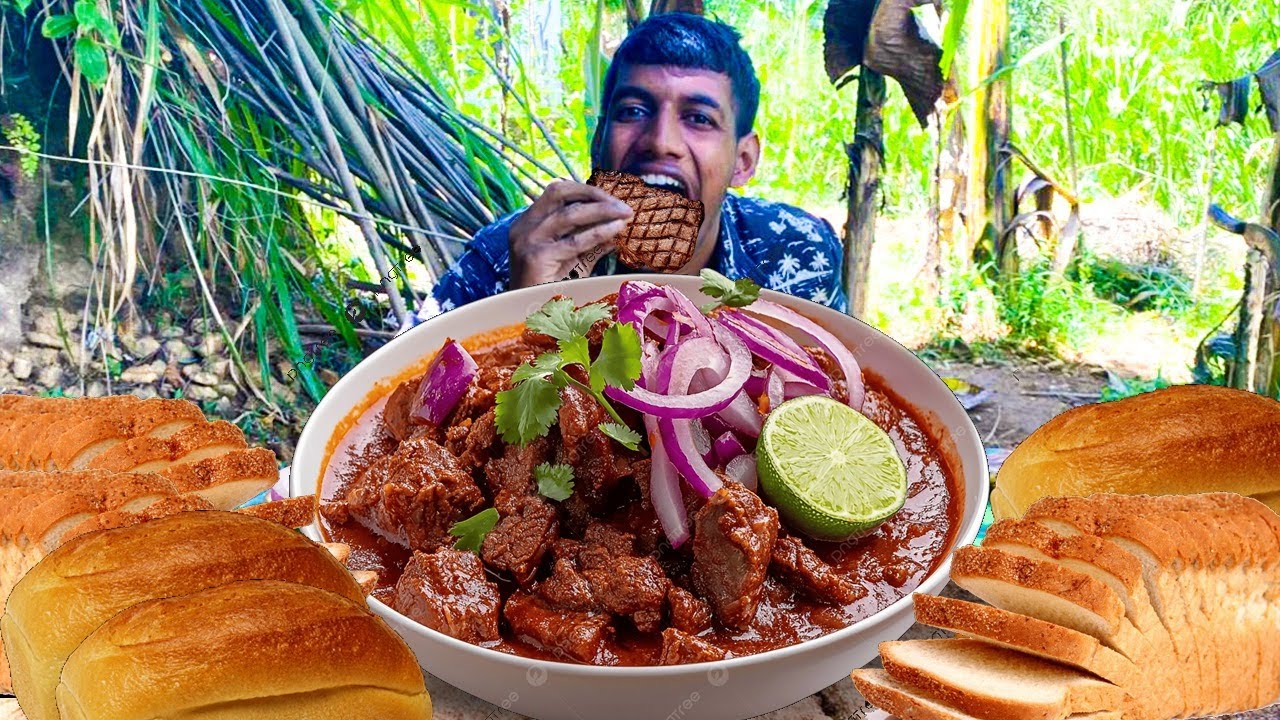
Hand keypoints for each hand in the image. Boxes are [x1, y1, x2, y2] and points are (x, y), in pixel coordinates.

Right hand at [508, 181, 632, 287]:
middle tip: (622, 205)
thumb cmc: (548, 289)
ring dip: (603, 210)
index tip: (611, 198)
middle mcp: (524, 226)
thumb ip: (590, 241)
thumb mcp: (571, 258)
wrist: (525, 316)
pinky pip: (575, 241)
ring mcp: (528, 240)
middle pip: (561, 194)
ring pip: (571, 214)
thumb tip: (618, 226)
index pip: (557, 192)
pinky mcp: (536, 256)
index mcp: (527, 222)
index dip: (585, 191)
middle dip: (595, 195)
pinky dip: (600, 232)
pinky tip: (617, 230)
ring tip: (625, 213)